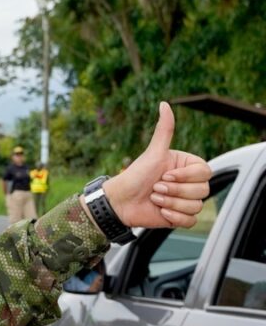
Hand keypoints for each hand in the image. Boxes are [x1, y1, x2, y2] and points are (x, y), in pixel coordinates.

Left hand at [100, 102, 211, 228]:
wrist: (120, 201)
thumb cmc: (135, 176)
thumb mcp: (153, 153)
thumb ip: (164, 130)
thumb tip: (165, 104)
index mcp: (187, 166)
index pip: (205, 172)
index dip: (185, 177)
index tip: (165, 175)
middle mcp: (188, 183)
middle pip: (203, 190)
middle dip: (175, 191)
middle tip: (155, 188)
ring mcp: (184, 201)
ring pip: (196, 206)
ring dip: (171, 204)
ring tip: (154, 199)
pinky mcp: (179, 217)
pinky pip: (190, 221)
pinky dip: (174, 217)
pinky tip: (159, 212)